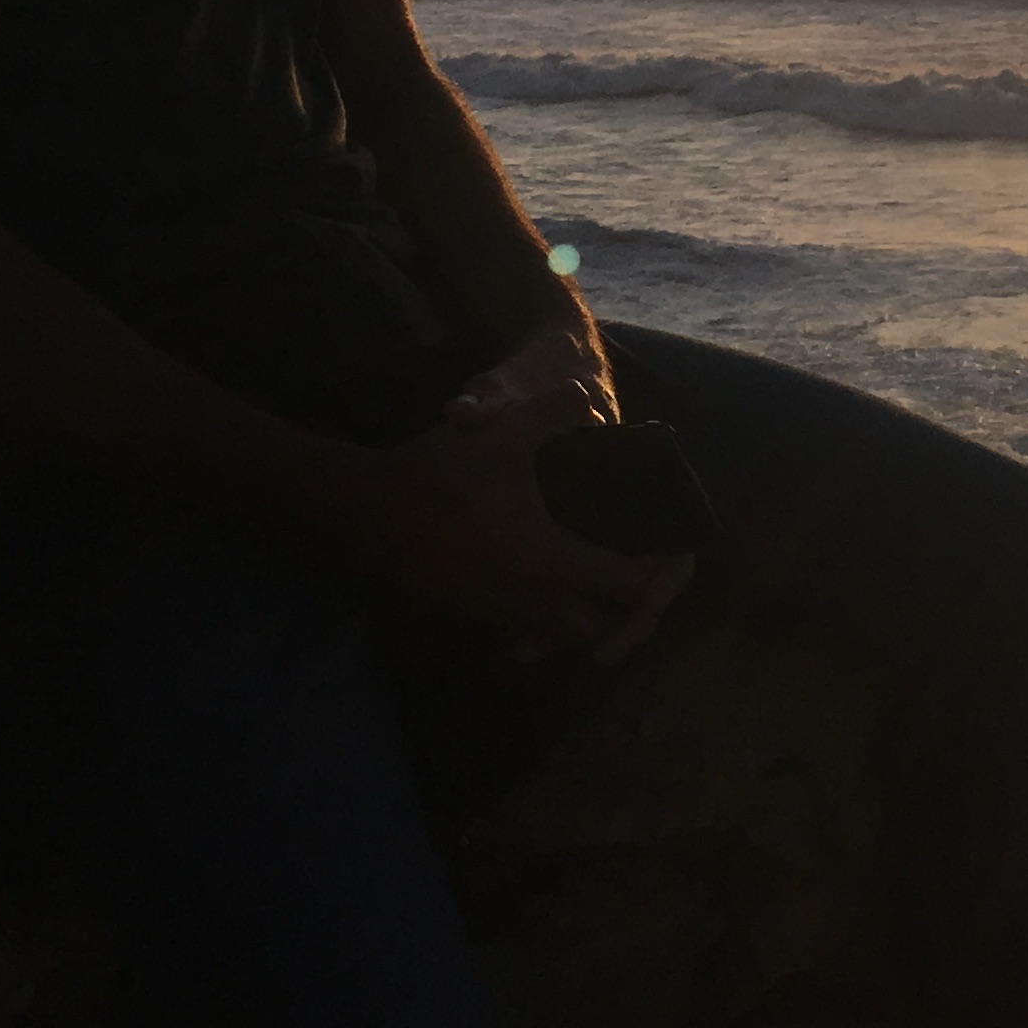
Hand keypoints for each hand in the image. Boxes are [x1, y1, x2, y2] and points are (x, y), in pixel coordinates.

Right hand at [328, 325, 688, 663]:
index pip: (623, 585)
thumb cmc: (436, 474)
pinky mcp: (466, 608)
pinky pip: (522, 625)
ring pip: (556, 634)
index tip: (670, 555)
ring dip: (585, 618)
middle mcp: (525, 597)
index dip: (656, 575)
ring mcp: (492, 609)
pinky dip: (545, 615)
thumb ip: (552, 411)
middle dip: (627, 616)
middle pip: (596, 631)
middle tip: (642, 580)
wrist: (357, 514)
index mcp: (546, 558)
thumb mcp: (499, 431)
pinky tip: (544, 581)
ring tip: (602, 583)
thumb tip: (585, 394)